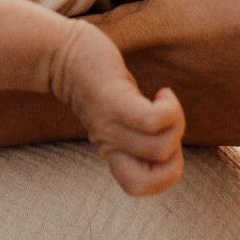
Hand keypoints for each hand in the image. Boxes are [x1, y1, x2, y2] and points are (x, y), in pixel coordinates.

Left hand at [48, 20, 183, 196]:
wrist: (62, 52)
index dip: (163, 177)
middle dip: (175, 160)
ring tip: (166, 103)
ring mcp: (111, 123)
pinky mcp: (114, 100)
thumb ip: (135, 133)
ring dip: (177, 126)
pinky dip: (170, 109)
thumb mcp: (117, 115)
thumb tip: (167, 144)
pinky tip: (164, 93)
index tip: (163, 143)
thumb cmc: (98, 80)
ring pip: (159, 148)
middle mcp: (109, 143)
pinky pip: (151, 120)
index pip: (136, 188)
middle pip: (153, 177)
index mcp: (111, 150)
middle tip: (169, 128)